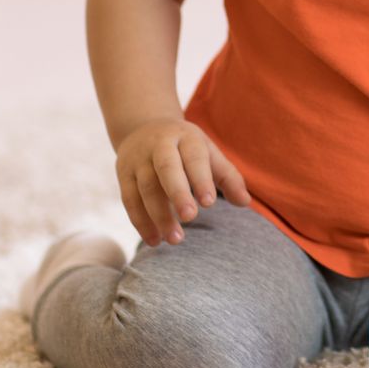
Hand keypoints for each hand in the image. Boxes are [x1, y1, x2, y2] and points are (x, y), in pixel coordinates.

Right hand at [114, 118, 249, 245]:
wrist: (143, 127)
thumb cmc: (186, 147)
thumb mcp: (208, 153)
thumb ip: (228, 177)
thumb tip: (245, 202)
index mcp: (186, 137)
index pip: (194, 157)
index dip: (201, 179)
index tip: (209, 203)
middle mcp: (159, 145)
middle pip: (166, 168)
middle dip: (178, 193)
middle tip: (190, 218)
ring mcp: (138, 159)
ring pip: (146, 188)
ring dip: (159, 216)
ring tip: (175, 240)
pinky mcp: (124, 174)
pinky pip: (130, 200)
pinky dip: (141, 222)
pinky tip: (155, 241)